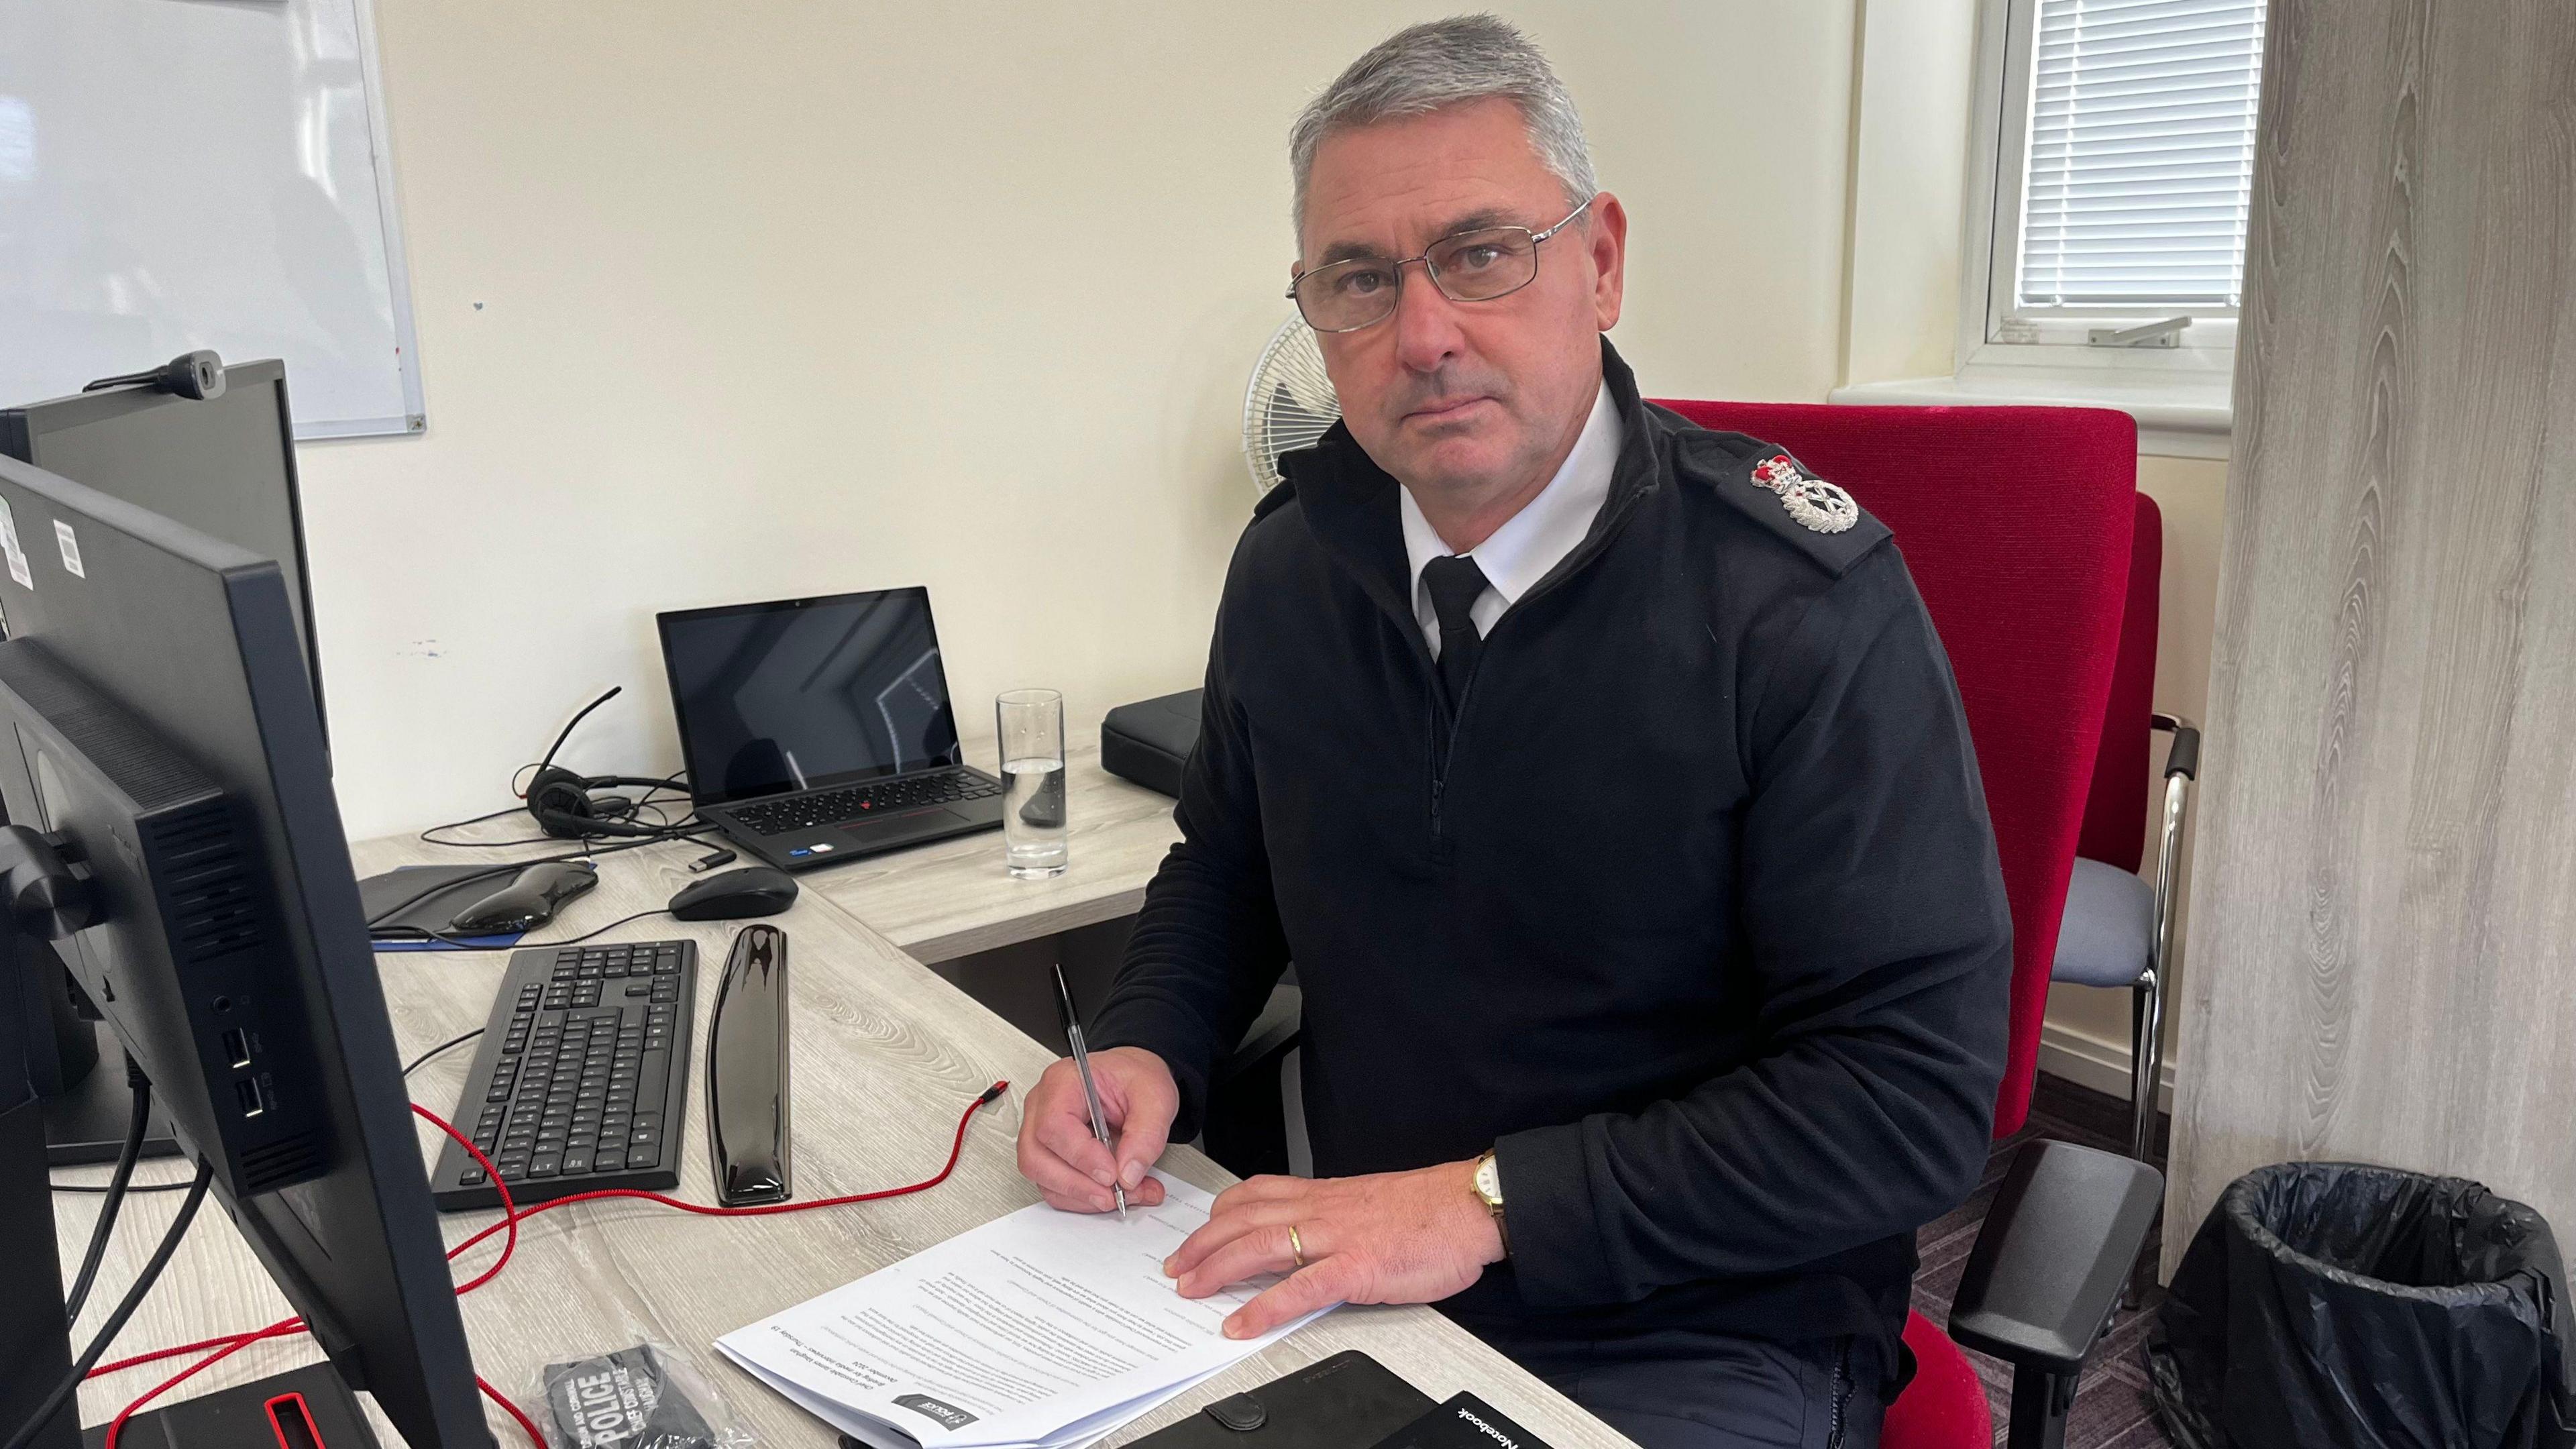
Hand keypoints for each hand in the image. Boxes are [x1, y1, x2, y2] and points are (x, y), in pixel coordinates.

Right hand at [1015, 1046, 1175, 1212]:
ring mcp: (1040, 1132)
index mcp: (1063, 1082)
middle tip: (1115, 1195)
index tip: (1111, 1174)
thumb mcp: (1155, 1097)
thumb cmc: (1135, 1079)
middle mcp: (1042, 1106)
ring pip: (1042, 1177)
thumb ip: (1147, 1134)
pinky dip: (1083, 1199)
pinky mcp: (1049, 1155)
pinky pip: (1053, 1187)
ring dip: (1082, 1196)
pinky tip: (1113, 1194)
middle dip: (1077, 1185)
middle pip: (1036, 1156)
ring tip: (1124, 1195)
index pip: (1054, 1125)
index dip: (1080, 1156)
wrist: (1133, 1081)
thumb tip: (1129, 1174)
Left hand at [1164, 1161, 1504, 1338]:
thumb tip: (1310, 1233)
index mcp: (1325, 1194)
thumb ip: (1335, 1214)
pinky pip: (1299, 1289)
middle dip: (1202, 1243)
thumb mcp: (1369, 1203)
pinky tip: (1241, 1323)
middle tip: (1176, 1266)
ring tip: (1190, 1290)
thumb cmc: (1428, 1208)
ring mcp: (1336, 1238)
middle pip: (1243, 1220)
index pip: (1256, 1193)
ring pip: (1259, 1246)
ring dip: (1217, 1269)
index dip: (1219, 1213)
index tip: (1199, 1229)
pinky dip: (1264, 1307)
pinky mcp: (1356, 1268)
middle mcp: (1322, 1210)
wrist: (1469, 1205)